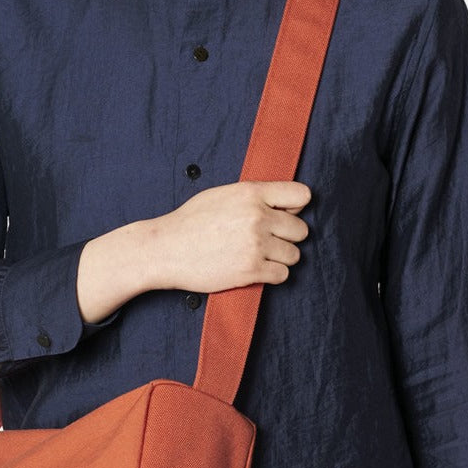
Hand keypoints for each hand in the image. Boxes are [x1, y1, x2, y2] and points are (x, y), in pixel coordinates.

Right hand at [145, 179, 311, 292]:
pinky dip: (273, 275)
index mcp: (251, 193)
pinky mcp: (251, 270)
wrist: (165, 249)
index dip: (295, 208)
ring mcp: (255, 244)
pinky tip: (256, 269)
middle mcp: (257, 217)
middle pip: (301, 230)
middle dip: (287, 237)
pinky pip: (282, 275)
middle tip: (267, 241)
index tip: (284, 216)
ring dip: (280, 258)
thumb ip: (255, 196)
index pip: (301, 195)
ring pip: (294, 255)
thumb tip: (286, 205)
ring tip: (259, 256)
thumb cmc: (190, 222)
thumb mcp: (222, 195)